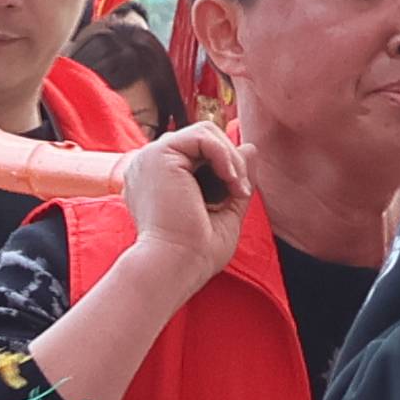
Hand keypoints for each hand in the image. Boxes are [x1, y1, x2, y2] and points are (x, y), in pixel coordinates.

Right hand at [114, 117, 247, 285]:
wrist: (176, 267)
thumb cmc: (195, 252)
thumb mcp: (224, 210)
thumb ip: (234, 178)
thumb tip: (250, 147)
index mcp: (158, 179)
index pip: (197, 151)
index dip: (225, 163)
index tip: (240, 193)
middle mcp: (149, 166)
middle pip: (202, 137)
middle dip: (232, 160)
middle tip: (241, 191)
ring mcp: (150, 158)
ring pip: (204, 132)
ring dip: (231, 157)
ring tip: (237, 186)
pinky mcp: (158, 155)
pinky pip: (203, 135)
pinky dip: (225, 154)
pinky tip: (229, 179)